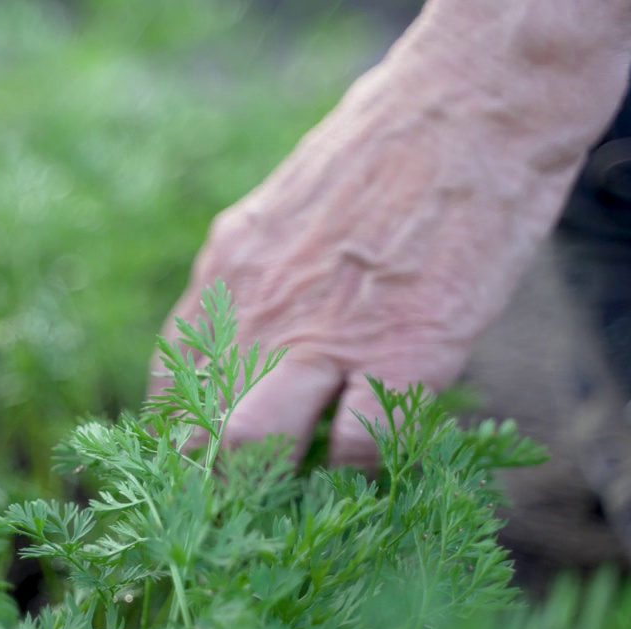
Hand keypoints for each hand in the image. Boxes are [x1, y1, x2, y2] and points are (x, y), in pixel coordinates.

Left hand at [150, 2, 630, 465]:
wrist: (464, 113)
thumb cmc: (378, 157)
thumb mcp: (279, 214)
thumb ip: (251, 278)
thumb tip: (241, 340)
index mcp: (223, 279)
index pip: (169, 384)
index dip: (178, 437)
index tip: (198, 467)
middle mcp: (254, 314)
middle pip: (197, 429)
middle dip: (209, 485)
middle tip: (240, 509)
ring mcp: (320, 337)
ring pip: (251, 446)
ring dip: (266, 489)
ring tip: (291, 507)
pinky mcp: (399, 355)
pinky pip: (357, 447)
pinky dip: (360, 475)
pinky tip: (369, 471)